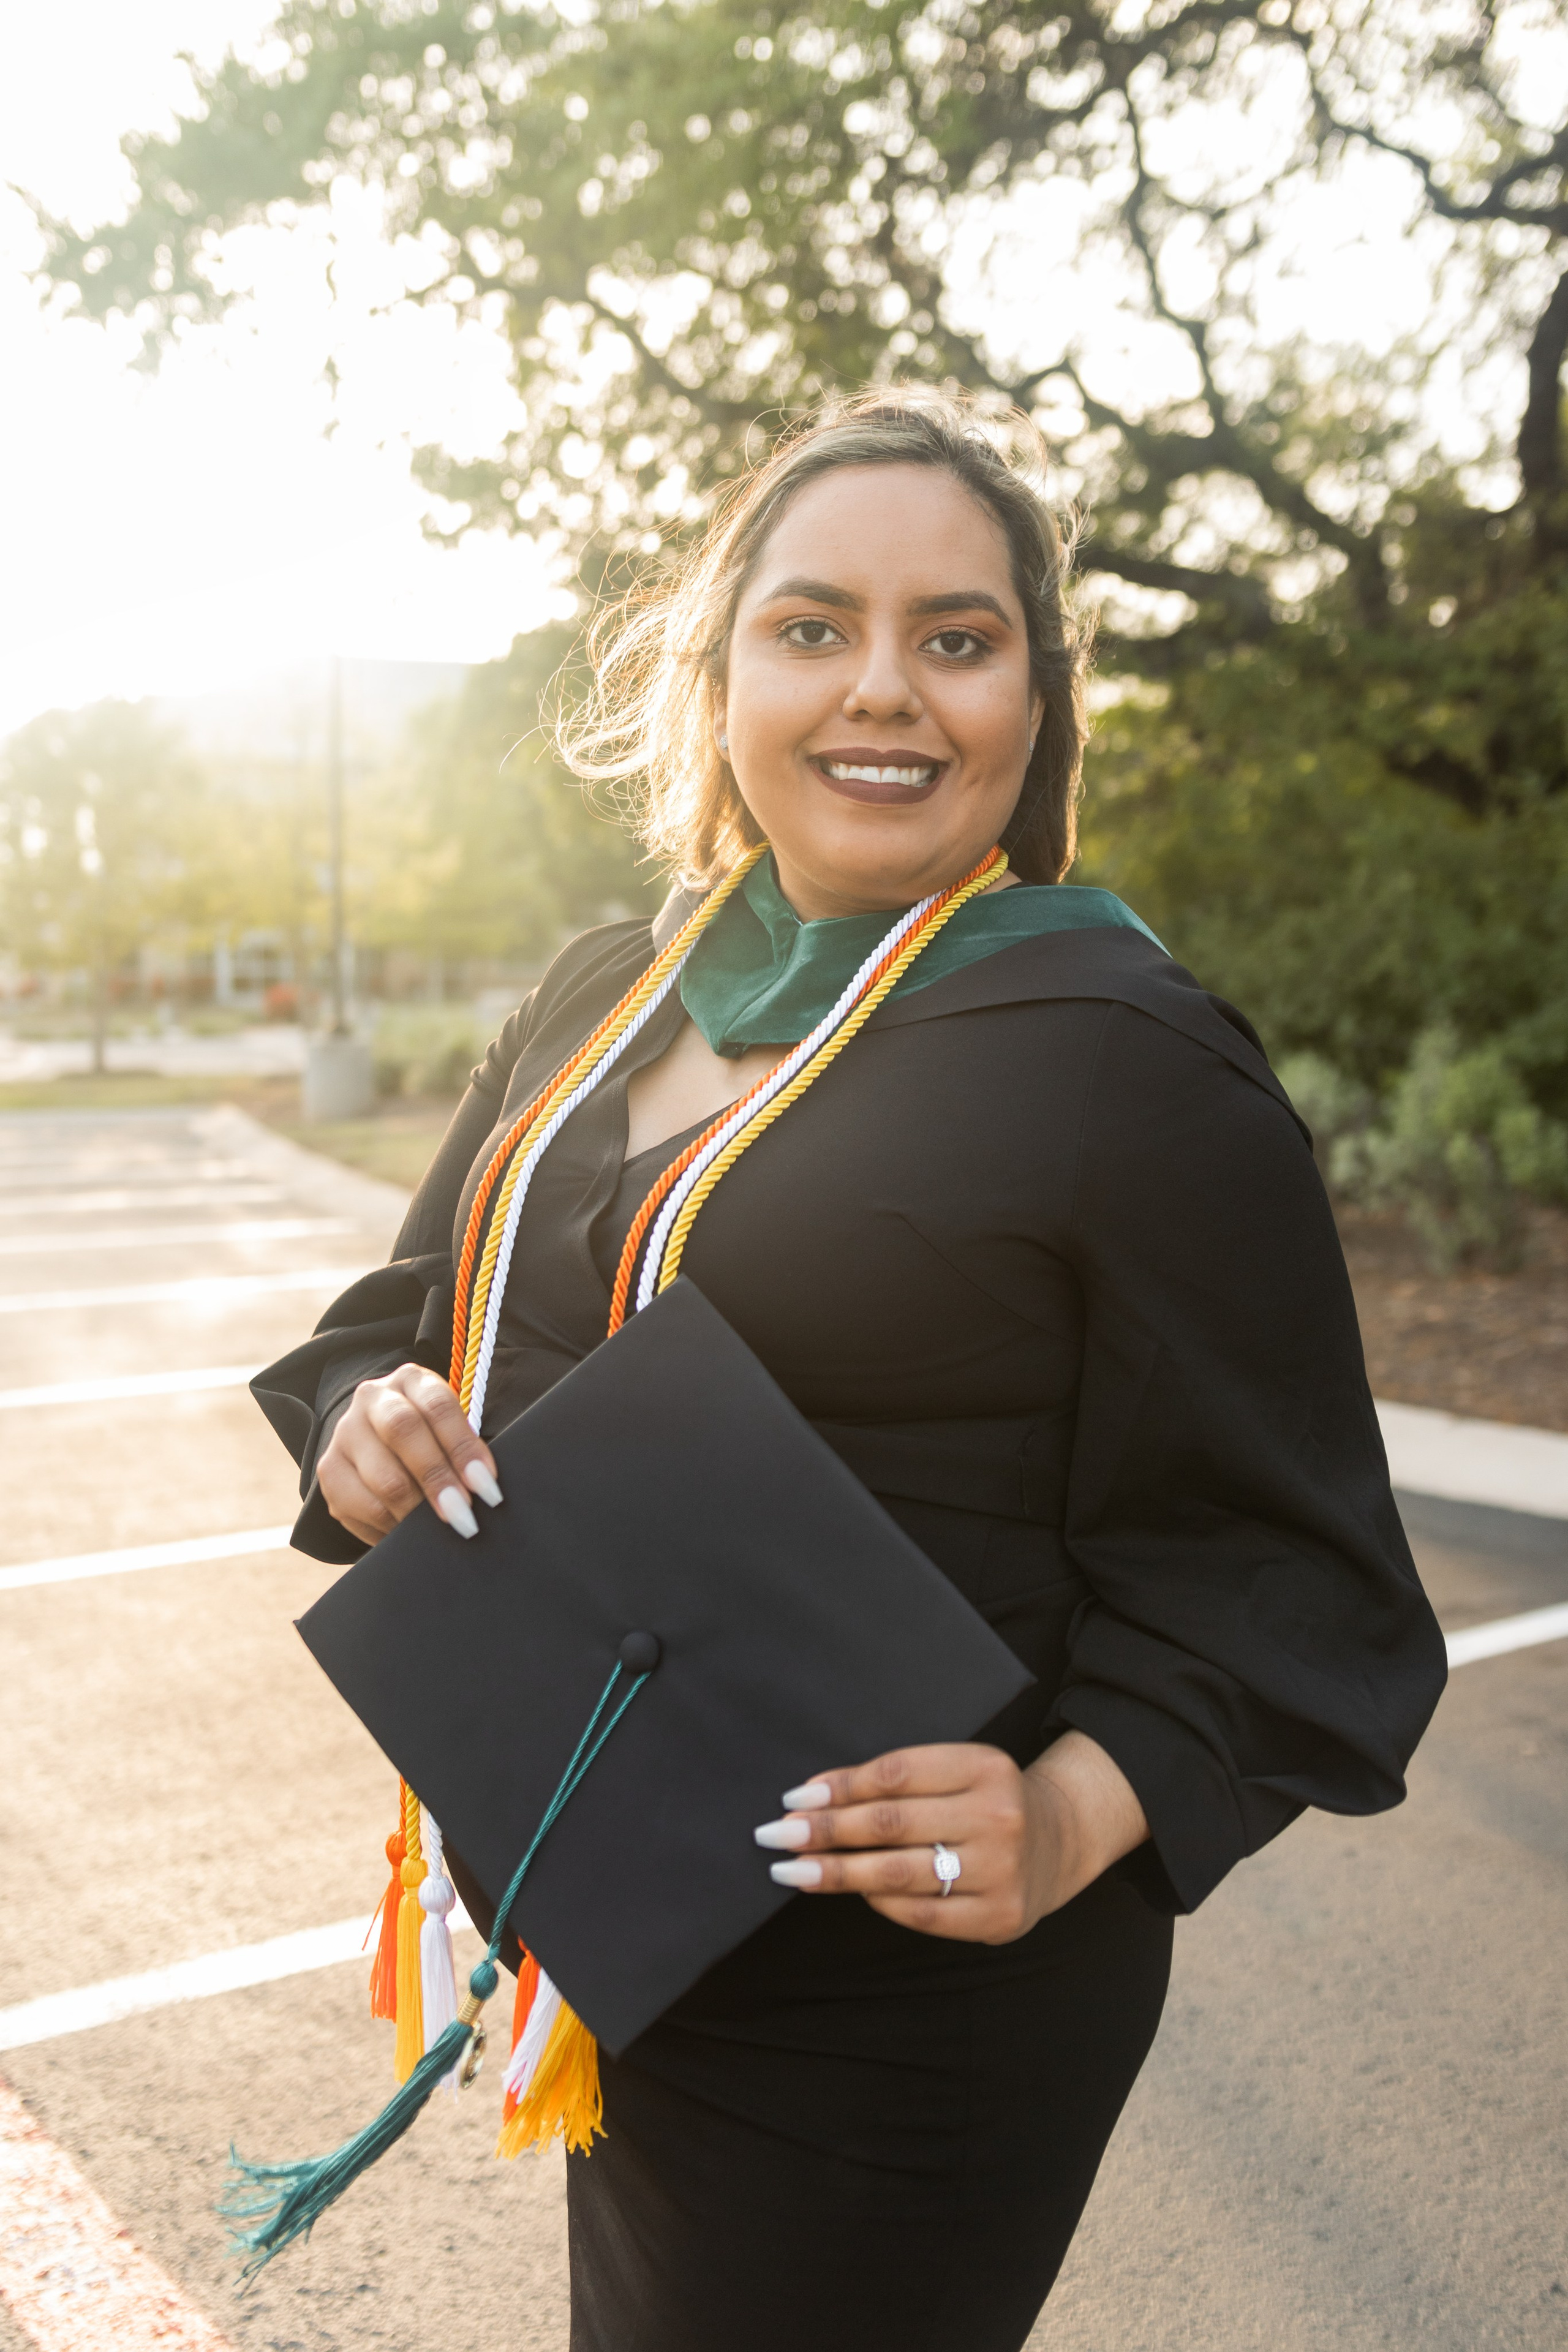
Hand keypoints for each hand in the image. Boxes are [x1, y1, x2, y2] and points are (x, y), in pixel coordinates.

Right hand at [316, 1362, 502, 1546]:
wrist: (378, 1438)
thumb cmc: (431, 1437)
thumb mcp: (449, 1429)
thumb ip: (463, 1450)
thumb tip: (484, 1493)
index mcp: (411, 1380)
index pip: (437, 1406)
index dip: (464, 1447)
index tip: (486, 1487)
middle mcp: (373, 1398)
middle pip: (402, 1431)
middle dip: (437, 1478)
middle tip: (464, 1515)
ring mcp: (345, 1432)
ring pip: (381, 1477)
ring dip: (416, 1511)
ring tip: (440, 1531)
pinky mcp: (329, 1469)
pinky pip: (360, 1507)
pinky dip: (390, 1527)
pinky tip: (409, 1535)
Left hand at [752, 1732, 1148, 1942]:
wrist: (1056, 1843)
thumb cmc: (984, 1801)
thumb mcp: (953, 1771)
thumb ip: (893, 1780)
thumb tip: (811, 1796)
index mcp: (985, 1766)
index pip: (897, 1774)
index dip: (840, 1787)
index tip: (795, 1797)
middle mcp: (999, 1816)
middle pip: (892, 1824)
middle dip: (825, 1831)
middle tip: (776, 1835)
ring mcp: (1002, 1870)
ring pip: (900, 1873)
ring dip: (837, 1872)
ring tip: (793, 1871)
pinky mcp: (999, 1916)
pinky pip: (922, 1913)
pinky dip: (880, 1902)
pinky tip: (851, 1892)